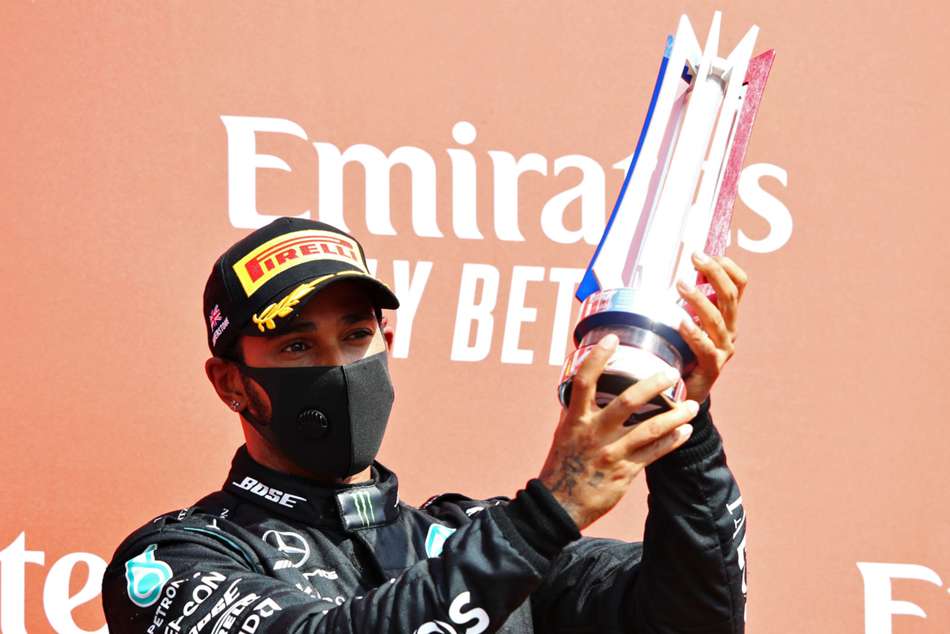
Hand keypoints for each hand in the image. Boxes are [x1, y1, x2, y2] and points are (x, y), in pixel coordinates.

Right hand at [539, 334, 698, 529]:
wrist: (559, 505)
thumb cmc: (562, 465)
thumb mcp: (564, 433)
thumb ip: (577, 410)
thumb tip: (584, 386)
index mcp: (575, 419)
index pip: (584, 381)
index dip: (598, 358)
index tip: (613, 338)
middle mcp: (594, 433)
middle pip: (627, 401)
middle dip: (653, 384)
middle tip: (672, 372)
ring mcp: (611, 452)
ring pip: (650, 429)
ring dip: (675, 415)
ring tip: (693, 405)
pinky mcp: (625, 472)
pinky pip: (655, 453)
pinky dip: (673, 441)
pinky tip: (686, 431)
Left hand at [676, 253, 748, 403]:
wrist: (687, 390)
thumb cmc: (685, 351)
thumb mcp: (689, 321)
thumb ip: (686, 301)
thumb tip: (674, 272)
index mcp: (727, 316)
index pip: (739, 286)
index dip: (728, 267)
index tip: (708, 254)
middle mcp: (730, 330)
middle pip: (730, 297)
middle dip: (715, 274)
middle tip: (696, 257)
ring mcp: (723, 349)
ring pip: (717, 320)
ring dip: (700, 300)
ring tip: (681, 285)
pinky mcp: (712, 367)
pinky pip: (706, 348)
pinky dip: (694, 333)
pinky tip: (681, 322)